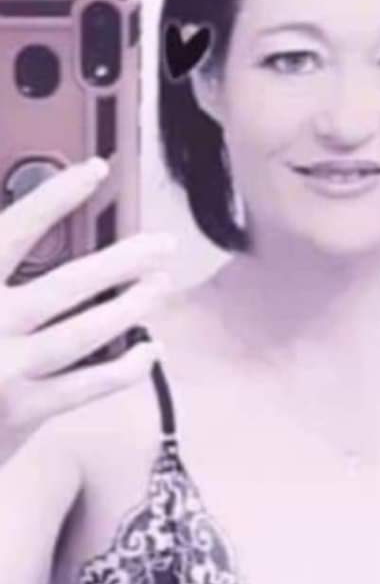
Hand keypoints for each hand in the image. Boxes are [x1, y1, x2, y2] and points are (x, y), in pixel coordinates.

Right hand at [0, 157, 173, 453]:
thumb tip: (26, 225)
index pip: (15, 230)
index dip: (58, 196)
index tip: (97, 170)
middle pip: (67, 284)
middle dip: (122, 261)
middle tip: (160, 244)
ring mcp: (6, 370)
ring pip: (84, 334)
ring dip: (130, 308)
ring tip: (159, 286)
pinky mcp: (22, 412)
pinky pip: (87, 387)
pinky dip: (125, 369)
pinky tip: (150, 350)